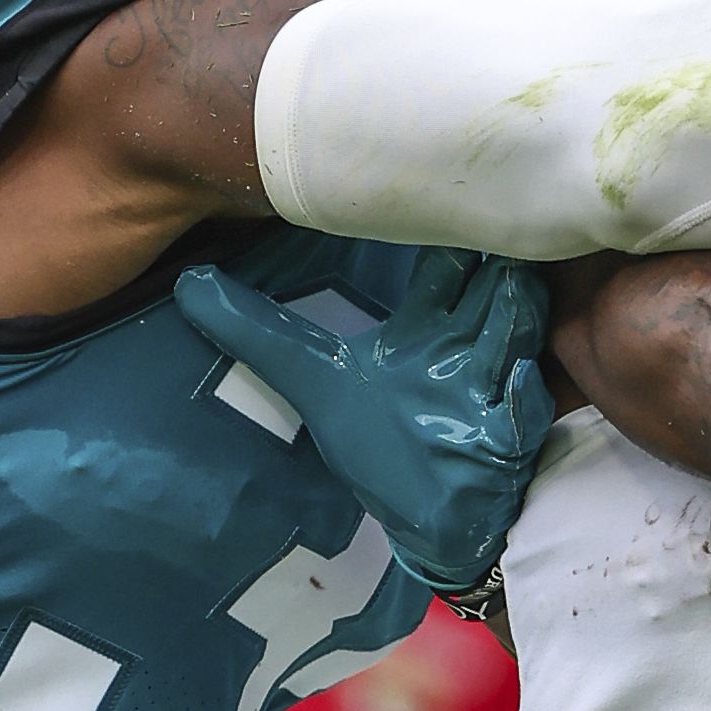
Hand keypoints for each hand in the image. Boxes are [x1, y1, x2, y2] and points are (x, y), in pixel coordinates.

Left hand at [175, 250, 555, 596]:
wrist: (432, 519)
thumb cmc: (377, 445)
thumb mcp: (312, 381)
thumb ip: (256, 332)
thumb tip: (186, 283)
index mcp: (424, 330)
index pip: (446, 268)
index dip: (446, 234)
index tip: (442, 191)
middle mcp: (464, 351)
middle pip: (489, 289)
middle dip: (494, 261)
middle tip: (490, 226)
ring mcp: (489, 393)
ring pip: (514, 337)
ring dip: (515, 314)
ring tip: (514, 285)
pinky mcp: (505, 441)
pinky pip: (523, 409)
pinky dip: (522, 397)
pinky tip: (519, 382)